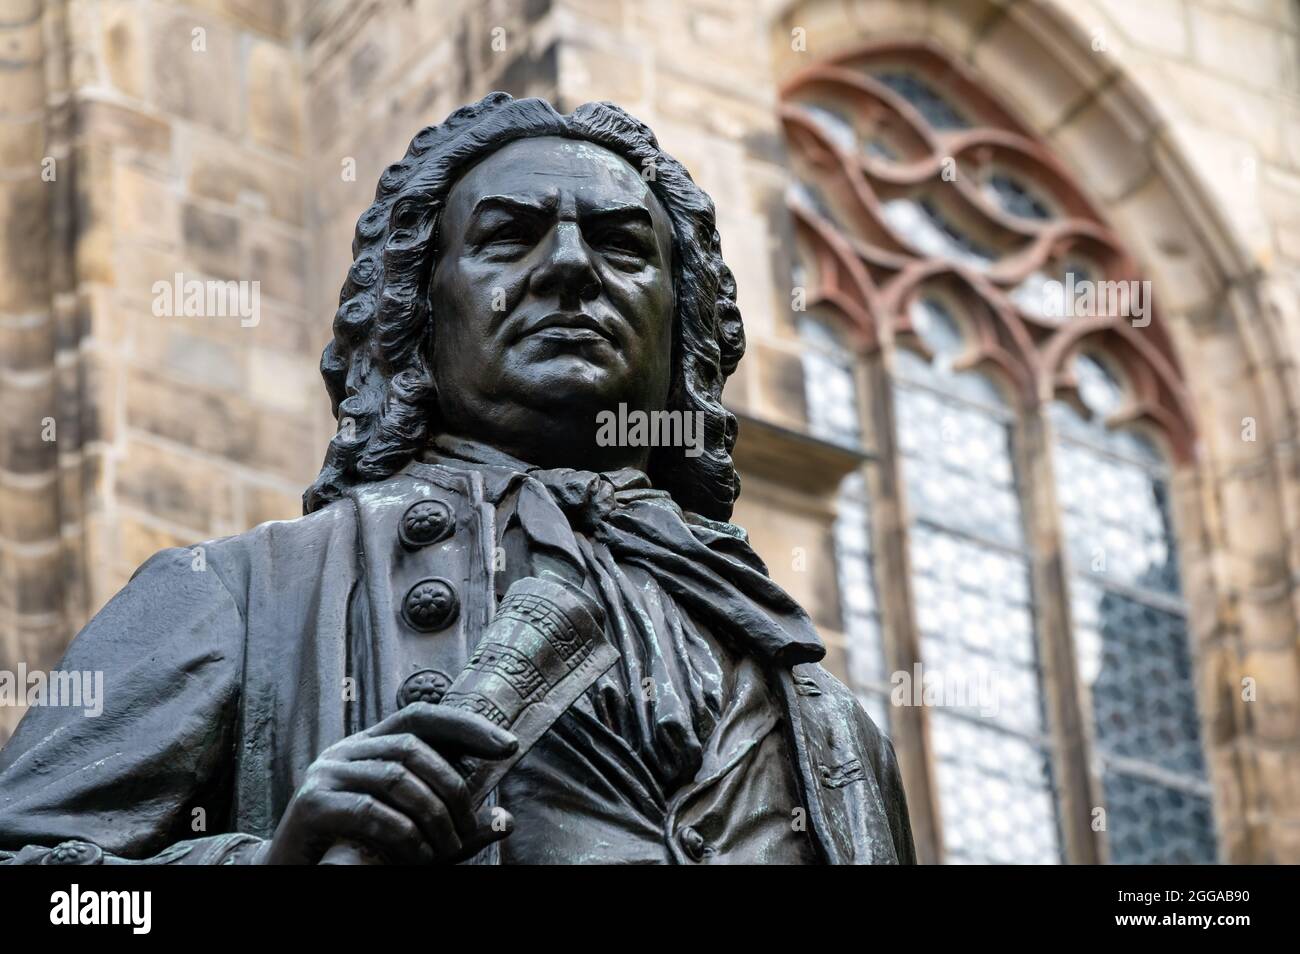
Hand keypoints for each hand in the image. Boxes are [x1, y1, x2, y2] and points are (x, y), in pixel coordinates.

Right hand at [261, 703, 517, 864]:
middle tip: (470, 827)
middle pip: (413, 746)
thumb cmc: (356, 850)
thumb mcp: (409, 829)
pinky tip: (419, 856)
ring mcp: (324, 774)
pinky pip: (369, 810)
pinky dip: (404, 834)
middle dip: (452, 787)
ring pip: (395, 777)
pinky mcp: (310, 806)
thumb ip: (450, 822)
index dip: (466, 725)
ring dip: (433, 815)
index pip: (422, 716)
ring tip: (447, 848)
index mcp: (370, 745)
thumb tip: (506, 820)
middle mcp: (346, 751)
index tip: (508, 746)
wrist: (290, 874)